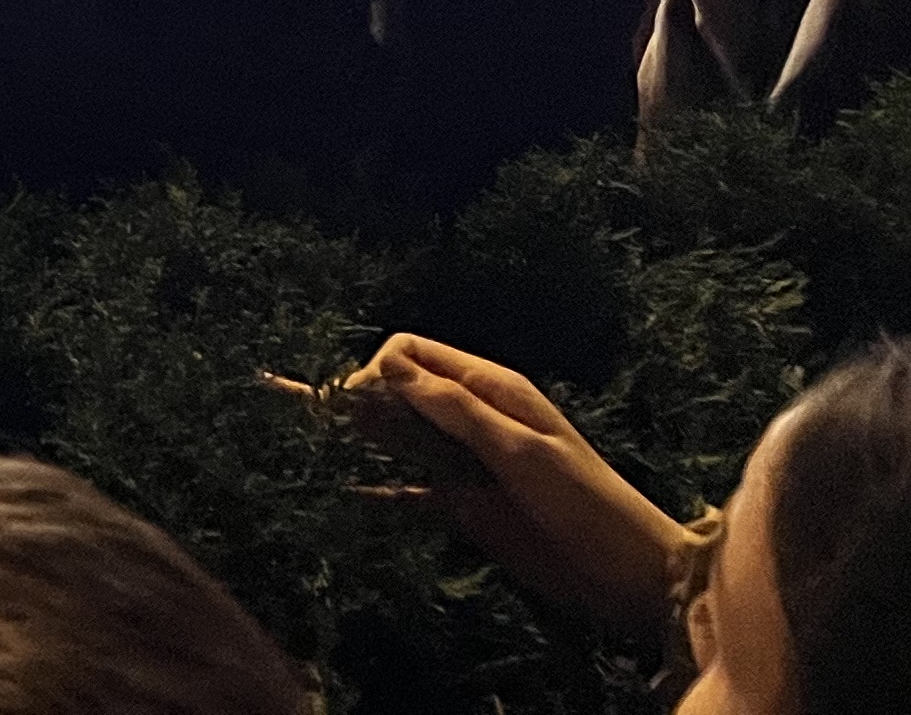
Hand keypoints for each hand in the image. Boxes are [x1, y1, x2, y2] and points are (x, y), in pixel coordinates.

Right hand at [296, 335, 683, 638]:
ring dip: (357, 438)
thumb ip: (454, 408)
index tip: (355, 403)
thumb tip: (387, 364)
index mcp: (491, 389)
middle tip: (300, 413)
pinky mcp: (464, 506)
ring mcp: (465, 463)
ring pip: (396, 438)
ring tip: (304, 439)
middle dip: (352, 397)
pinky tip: (343, 491)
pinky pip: (408, 490)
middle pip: (397, 393)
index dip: (377, 370)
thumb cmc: (585, 503)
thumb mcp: (520, 450)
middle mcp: (470, 418)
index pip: (412, 353)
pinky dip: (377, 488)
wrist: (629, 576)